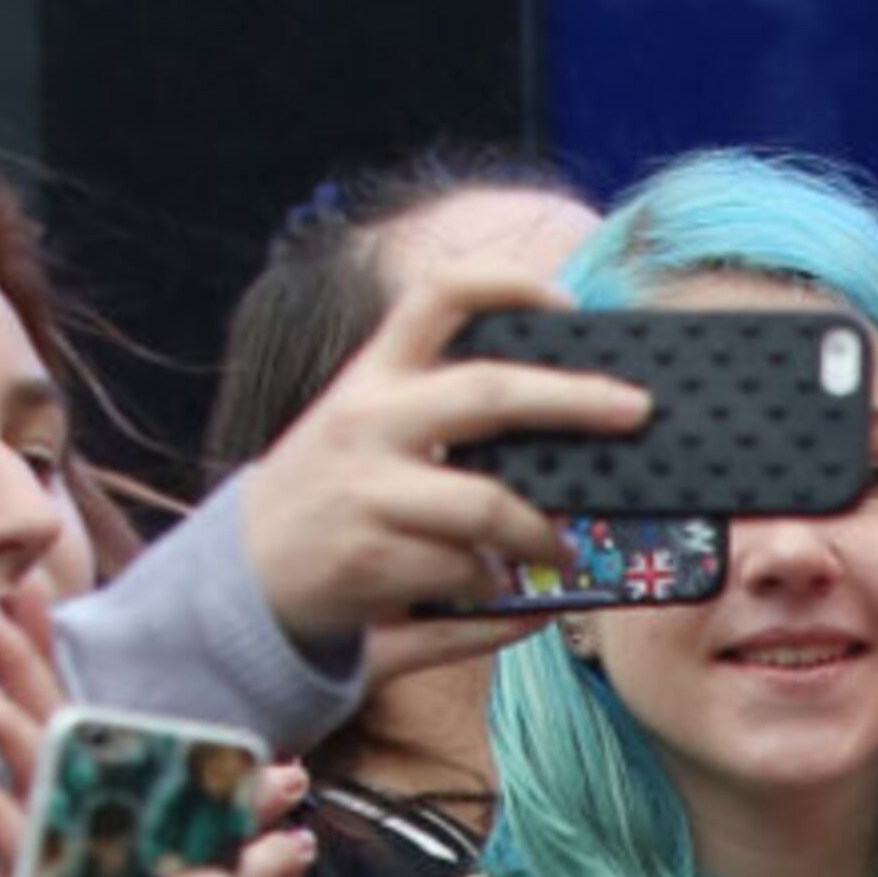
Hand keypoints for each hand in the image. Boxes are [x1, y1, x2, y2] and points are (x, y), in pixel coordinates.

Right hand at [237, 265, 648, 645]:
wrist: (242, 573)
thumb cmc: (333, 492)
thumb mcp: (369, 427)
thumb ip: (441, 409)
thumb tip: (561, 405)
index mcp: (373, 377)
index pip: (436, 297)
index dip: (506, 284)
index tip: (567, 302)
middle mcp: (370, 421)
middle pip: (488, 392)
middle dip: (574, 400)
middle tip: (635, 411)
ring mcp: (369, 491)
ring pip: (489, 507)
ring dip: (542, 533)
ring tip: (563, 547)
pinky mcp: (372, 559)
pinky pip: (469, 574)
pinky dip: (500, 589)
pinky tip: (502, 591)